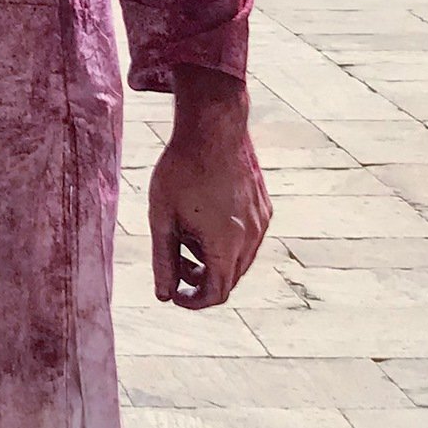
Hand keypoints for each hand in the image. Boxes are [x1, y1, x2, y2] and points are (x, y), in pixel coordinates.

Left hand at [148, 67, 269, 308]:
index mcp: (226, 244)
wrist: (213, 126)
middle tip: (174, 259)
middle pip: (228, 279)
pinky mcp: (264, 206)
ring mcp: (262, 221)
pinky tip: (204, 216)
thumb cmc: (181, 169)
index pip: (216, 294)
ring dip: (213, 259)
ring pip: (239, 259)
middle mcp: (251, 237)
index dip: (193, 301)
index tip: (175, 293)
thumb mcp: (162, 218)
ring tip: (186, 233)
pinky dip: (227, 240)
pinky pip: (248, 237)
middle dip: (200, 278)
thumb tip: (164, 295)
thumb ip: (163, 260)